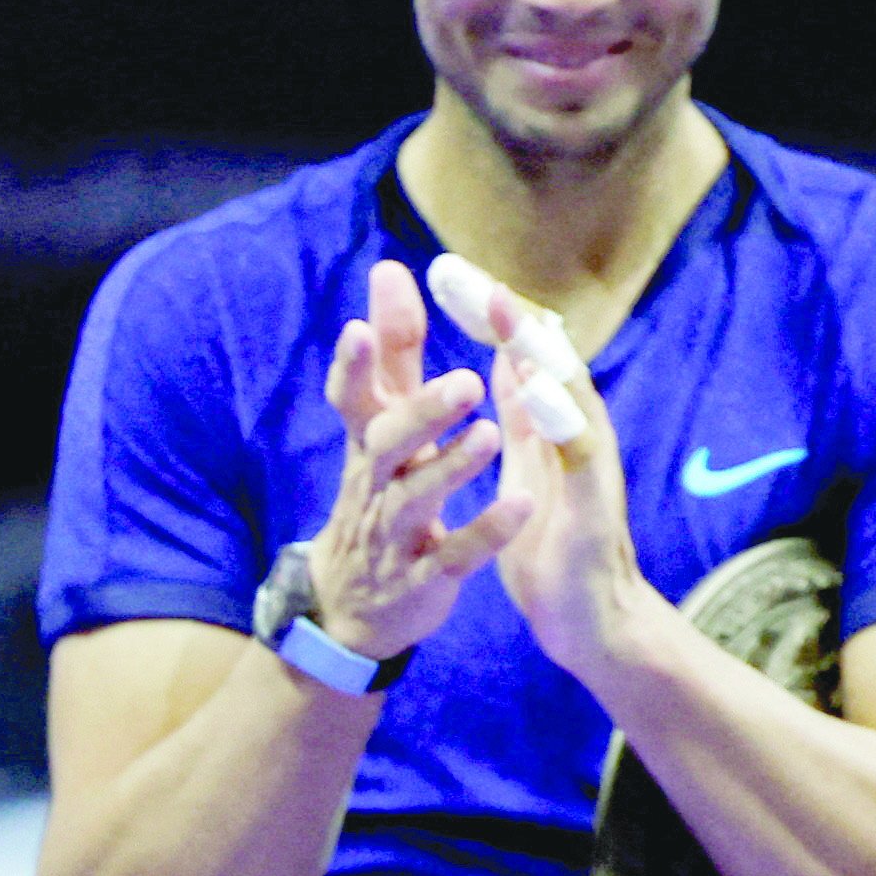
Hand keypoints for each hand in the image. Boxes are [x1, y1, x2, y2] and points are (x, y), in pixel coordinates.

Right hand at [306, 260, 532, 663]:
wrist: (354, 605)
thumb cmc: (379, 495)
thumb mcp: (381, 427)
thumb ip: (392, 353)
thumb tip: (389, 269)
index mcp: (369, 444)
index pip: (352, 399)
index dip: (354, 366)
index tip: (360, 326)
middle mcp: (377, 484)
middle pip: (389, 443)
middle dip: (423, 411)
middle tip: (466, 380)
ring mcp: (398, 534)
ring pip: (419, 497)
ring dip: (454, 466)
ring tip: (490, 432)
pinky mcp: (424, 578)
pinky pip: (455, 555)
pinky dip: (487, 531)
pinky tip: (523, 506)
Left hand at [422, 254, 650, 674]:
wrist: (591, 629)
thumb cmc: (555, 551)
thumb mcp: (528, 472)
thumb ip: (524, 418)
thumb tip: (511, 363)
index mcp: (551, 432)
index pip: (521, 360)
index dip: (488, 318)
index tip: (447, 274)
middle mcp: (577, 439)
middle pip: (549, 364)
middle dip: (512, 319)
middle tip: (473, 275)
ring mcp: (591, 471)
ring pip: (571, 399)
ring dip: (541, 356)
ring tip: (510, 315)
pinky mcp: (595, 509)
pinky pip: (578, 459)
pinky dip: (560, 419)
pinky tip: (538, 390)